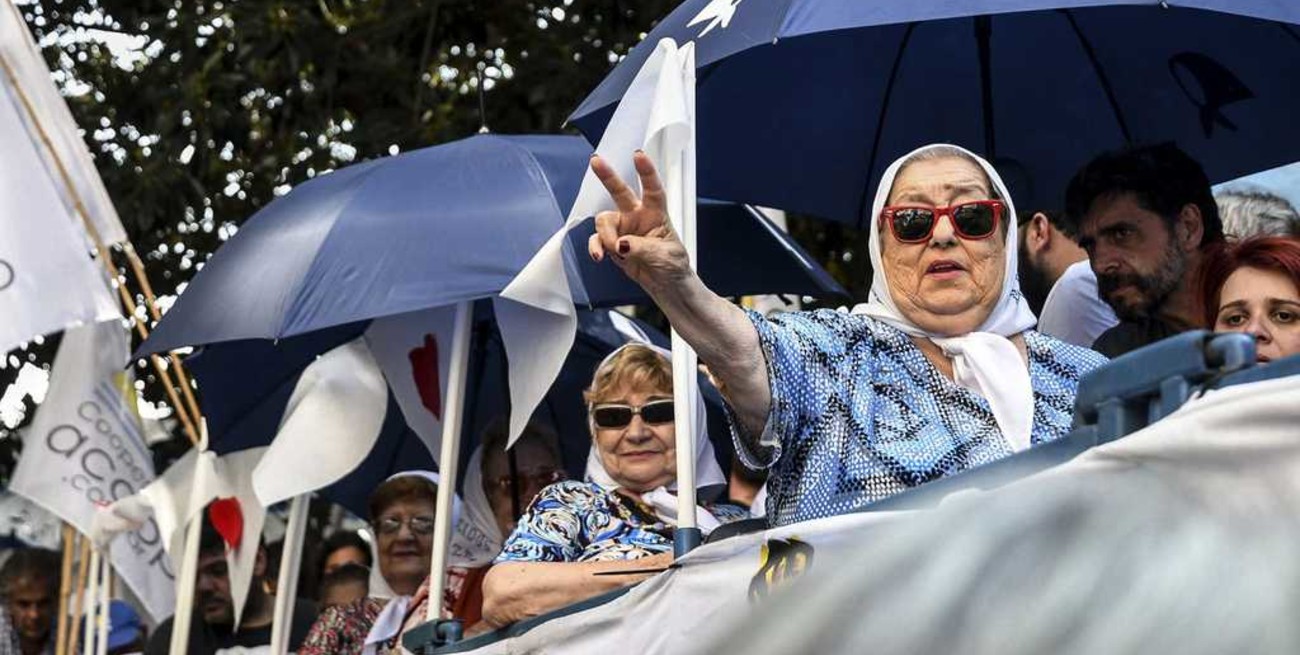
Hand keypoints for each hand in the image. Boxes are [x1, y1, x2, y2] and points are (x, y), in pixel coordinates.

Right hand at [587, 151, 690, 290]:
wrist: (667, 285)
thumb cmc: (673, 265)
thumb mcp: (664, 256)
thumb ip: (642, 248)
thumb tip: (621, 244)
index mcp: (656, 214)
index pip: (652, 189)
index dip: (646, 172)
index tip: (638, 155)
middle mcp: (637, 216)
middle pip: (620, 192)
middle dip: (607, 176)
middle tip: (595, 161)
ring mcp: (623, 229)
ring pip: (604, 219)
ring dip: (605, 235)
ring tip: (614, 250)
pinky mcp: (612, 244)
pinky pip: (597, 240)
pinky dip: (595, 247)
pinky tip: (599, 256)